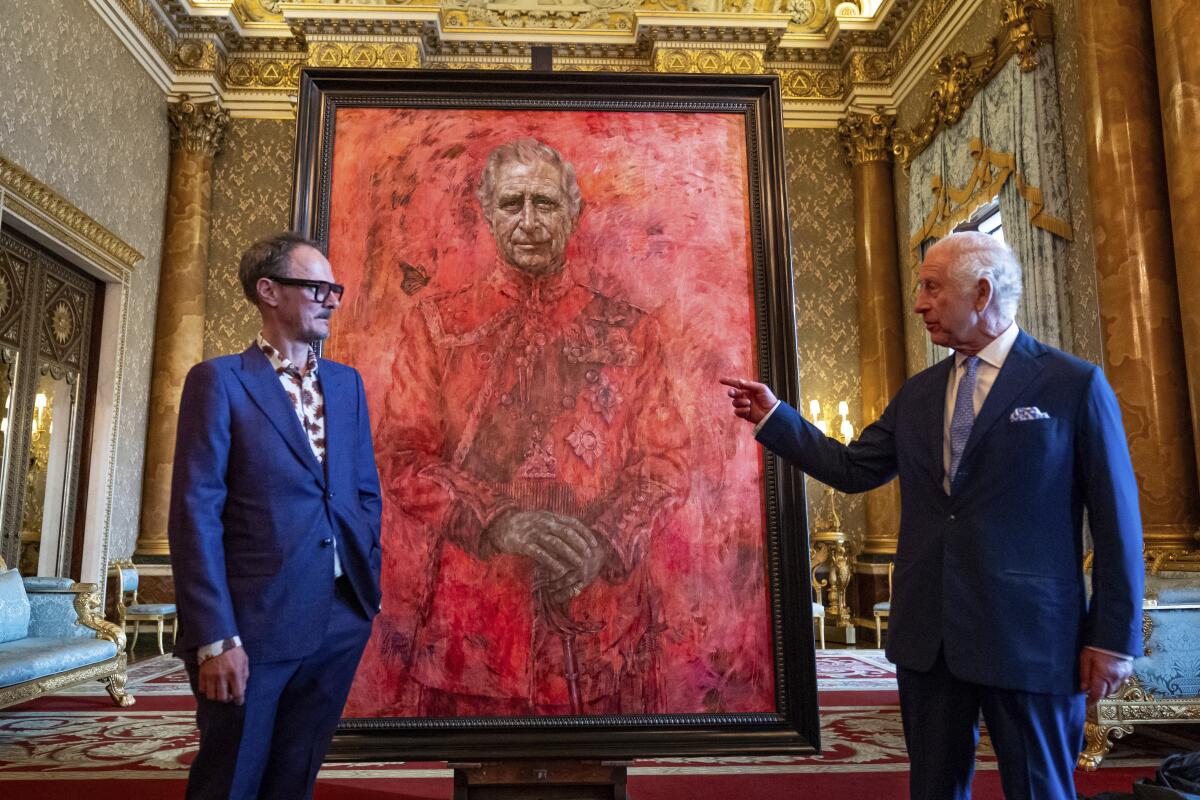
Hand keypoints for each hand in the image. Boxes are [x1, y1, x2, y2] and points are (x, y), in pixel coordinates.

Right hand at [198, 646, 248, 704]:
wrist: (218, 639)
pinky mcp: (202, 674)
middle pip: (223, 698)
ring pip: (211, 696)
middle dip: (227, 699)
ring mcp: (211, 676)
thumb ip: (244, 676)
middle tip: (229, 695)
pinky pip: (202, 689)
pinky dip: (207, 690)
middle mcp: (222, 676)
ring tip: (220, 691)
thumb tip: (242, 689)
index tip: (239, 701)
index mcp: (235, 673)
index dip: (239, 701)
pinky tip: (212, 686)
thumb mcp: (244, 661)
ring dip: (216, 696)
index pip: (238, 694)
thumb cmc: (233, 650)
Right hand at [486, 510, 606, 601]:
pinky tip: (560, 571)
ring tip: (580, 565)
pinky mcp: (524, 544)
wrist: (501, 525)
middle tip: (589, 556)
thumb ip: (557, 524)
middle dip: (580, 544)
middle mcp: (544, 523)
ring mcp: (533, 533)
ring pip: (555, 543)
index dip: (585, 533)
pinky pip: (540, 554)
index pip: (573, 523)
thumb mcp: (543, 519)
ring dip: (570, 554)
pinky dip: (552, 562)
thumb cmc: (526, 525)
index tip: (594, 544)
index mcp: (550, 517)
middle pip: (566, 533)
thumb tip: (577, 533)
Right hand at [719, 377, 777, 424]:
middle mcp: (744, 396)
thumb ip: (749, 385)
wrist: (771, 412)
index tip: (721, 380)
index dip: (728, 382)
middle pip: (733, 393)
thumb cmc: (768, 399)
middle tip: (733, 393)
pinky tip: (749, 410)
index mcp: (748, 389)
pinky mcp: (744, 414)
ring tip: (749, 403)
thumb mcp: (761, 388)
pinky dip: (742, 410)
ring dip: (741, 402)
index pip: (736, 384)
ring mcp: (743, 405)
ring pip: (734, 403)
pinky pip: (737, 411)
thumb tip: (739, 381)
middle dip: (731, 392)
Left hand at [1080, 647, 1131, 703]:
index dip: (1091, 701)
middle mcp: (1115, 678)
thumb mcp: (1085, 657)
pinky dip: (1114, 682)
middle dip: (1098, 693)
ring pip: (1114, 688)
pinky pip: (1121, 681)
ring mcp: (1124, 675)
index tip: (1086, 704)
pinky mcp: (1128, 670)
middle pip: (1106, 693)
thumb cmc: (1097, 644)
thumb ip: (1084, 674)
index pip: (1097, 694)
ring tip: (1098, 681)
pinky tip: (1108, 676)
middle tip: (1090, 689)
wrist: (1114, 633)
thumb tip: (1083, 688)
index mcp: (1103, 675)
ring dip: (1106, 688)